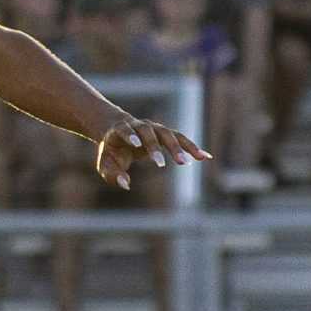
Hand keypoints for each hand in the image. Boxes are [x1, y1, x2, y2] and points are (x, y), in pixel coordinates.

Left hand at [94, 116, 212, 191]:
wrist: (117, 131)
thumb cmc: (111, 152)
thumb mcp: (105, 165)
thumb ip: (113, 175)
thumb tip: (126, 185)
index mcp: (120, 130)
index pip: (126, 130)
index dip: (131, 136)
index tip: (136, 144)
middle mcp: (139, 125)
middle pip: (150, 132)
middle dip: (157, 147)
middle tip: (165, 164)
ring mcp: (154, 128)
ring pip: (169, 134)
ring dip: (181, 146)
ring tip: (195, 159)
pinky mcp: (164, 133)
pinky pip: (180, 138)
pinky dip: (192, 147)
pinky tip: (205, 157)